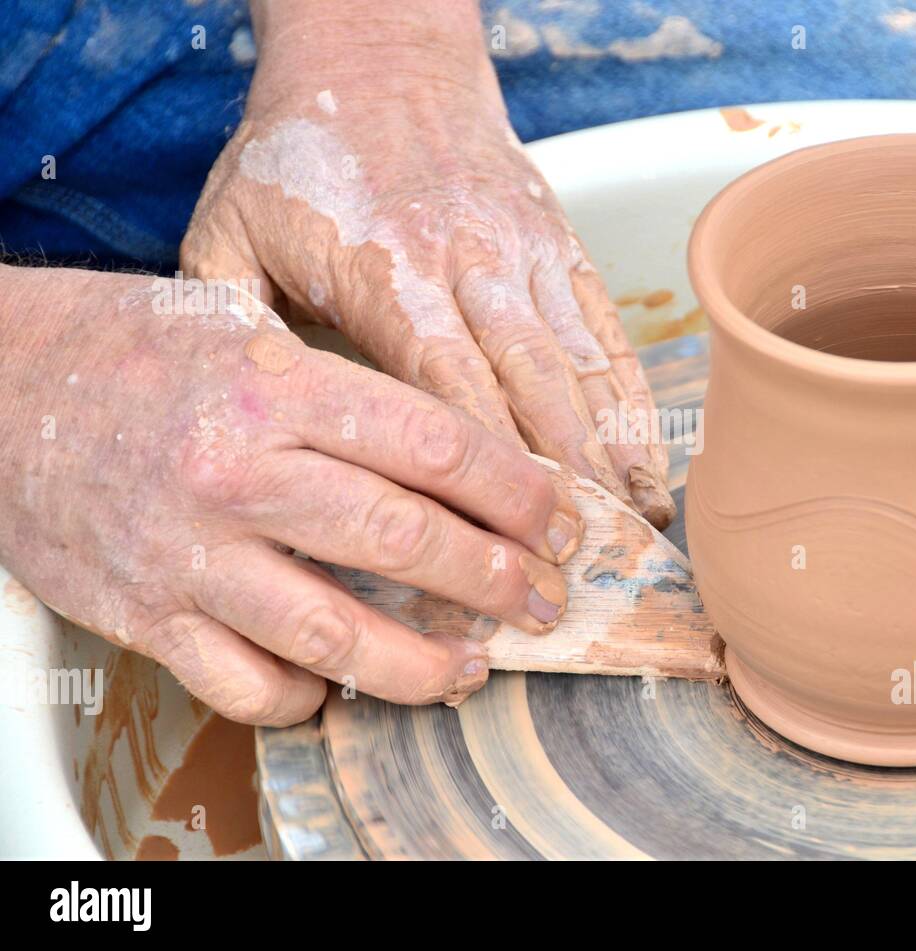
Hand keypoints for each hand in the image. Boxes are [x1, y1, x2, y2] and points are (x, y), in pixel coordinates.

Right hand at [0, 265, 582, 723]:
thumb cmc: (136, 353)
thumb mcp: (253, 330)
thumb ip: (352, 393)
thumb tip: (469, 456)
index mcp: (278, 387)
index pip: (435, 446)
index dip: (516, 492)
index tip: (556, 520)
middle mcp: (239, 473)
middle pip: (405, 542)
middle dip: (497, 582)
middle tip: (542, 600)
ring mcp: (190, 554)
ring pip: (336, 634)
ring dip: (423, 664)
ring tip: (471, 669)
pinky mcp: (145, 616)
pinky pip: (248, 685)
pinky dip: (309, 698)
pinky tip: (343, 686)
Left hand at [180, 0, 674, 527]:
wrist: (380, 52)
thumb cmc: (300, 150)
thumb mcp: (229, 227)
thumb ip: (229, 325)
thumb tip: (233, 426)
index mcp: (385, 272)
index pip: (444, 391)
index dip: (481, 473)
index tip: (505, 543)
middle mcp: (466, 264)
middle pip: (527, 388)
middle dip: (559, 482)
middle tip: (578, 561)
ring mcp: (522, 252)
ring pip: (577, 363)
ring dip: (610, 448)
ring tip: (634, 524)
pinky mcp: (557, 242)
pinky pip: (603, 328)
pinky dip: (631, 395)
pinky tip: (646, 452)